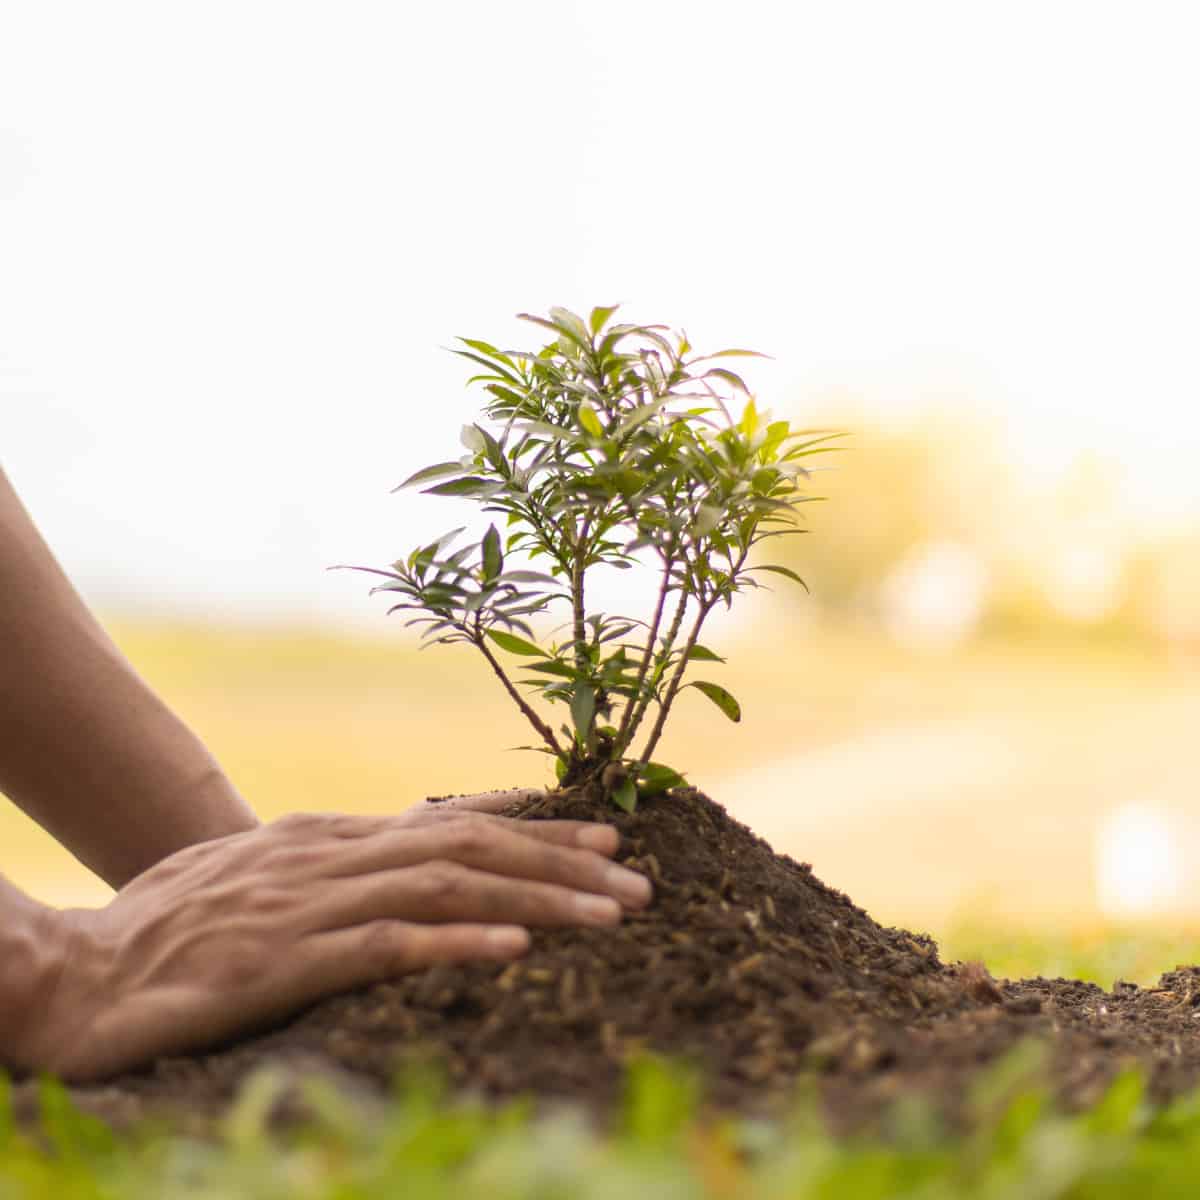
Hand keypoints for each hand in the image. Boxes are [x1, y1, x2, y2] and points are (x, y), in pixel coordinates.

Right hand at [20, 798, 649, 1080]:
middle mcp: (326, 856)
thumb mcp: (258, 876)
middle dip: (560, 861)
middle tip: (636, 879)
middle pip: (467, 846)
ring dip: (535, 897)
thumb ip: (329, 866)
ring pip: (445, 885)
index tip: (602, 837)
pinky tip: (515, 948)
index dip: (532, 829)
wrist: (72, 973)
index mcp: (324, 837)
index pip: (447, 823)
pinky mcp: (282, 965)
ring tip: (610, 913)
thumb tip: (397, 857)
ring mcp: (306, 907)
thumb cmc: (166, 928)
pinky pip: (385, 945)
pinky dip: (455, 940)